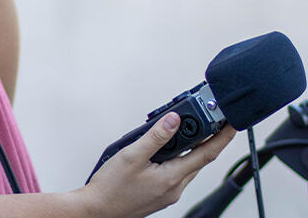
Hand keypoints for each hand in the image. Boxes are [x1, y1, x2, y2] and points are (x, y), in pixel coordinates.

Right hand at [76, 113, 235, 217]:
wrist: (97, 210)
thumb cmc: (111, 187)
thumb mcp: (132, 155)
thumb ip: (156, 136)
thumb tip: (174, 119)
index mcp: (171, 178)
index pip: (206, 154)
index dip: (222, 137)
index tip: (231, 124)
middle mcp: (174, 188)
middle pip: (198, 159)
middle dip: (206, 138)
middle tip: (207, 118)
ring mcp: (168, 192)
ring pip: (187, 165)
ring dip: (189, 147)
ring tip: (182, 127)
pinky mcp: (160, 193)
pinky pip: (176, 171)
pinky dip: (176, 156)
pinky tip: (163, 148)